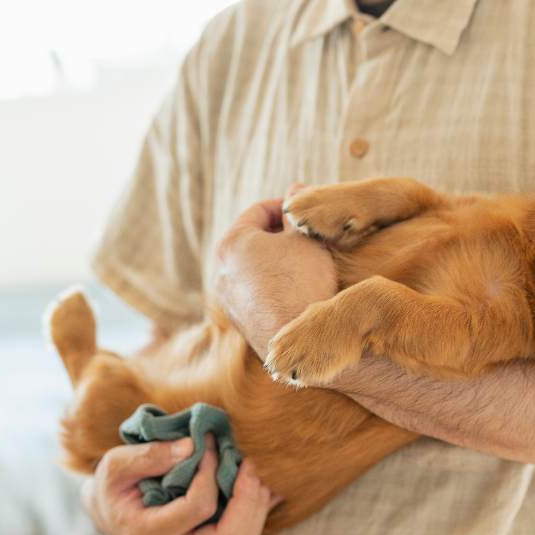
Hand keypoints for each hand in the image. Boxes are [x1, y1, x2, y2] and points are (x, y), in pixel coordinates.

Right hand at [81, 434, 279, 534]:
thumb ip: (150, 455)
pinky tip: (264, 485)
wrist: (113, 513)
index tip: (210, 444)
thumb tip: (192, 446)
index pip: (198, 506)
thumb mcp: (116, 465)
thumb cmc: (114, 486)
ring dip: (257, 503)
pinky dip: (259, 509)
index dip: (211, 472)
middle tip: (248, 462)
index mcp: (149, 534)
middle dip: (247, 496)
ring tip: (253, 470)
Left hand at [213, 187, 338, 360]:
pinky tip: (301, 294)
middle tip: (312, 239)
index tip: (311, 212)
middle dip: (283, 237)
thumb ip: (299, 212)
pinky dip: (276, 288)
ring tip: (309, 267)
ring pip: (256, 270)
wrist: (305, 343)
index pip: (260, 210)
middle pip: (255, 241)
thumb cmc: (304, 283)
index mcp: (232, 243)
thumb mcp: (307, 238)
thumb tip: (295, 190)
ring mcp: (230, 301)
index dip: (289, 207)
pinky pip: (258, 295)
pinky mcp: (241, 324)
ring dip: (279, 264)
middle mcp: (222, 271)